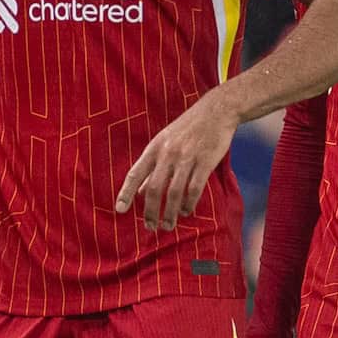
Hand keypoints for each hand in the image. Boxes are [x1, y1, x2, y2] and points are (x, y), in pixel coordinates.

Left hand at [114, 95, 239, 230]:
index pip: (135, 173)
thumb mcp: (164, 141)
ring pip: (174, 192)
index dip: (126, 193)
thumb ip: (152, 166)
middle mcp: (168, 153)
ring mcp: (187, 157)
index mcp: (155, 148)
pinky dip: (189, 203)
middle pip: (154, 189)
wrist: (216, 110)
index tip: (120, 210)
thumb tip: (139, 192)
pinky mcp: (205, 161)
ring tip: (168, 225)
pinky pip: (194, 188)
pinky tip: (186, 211)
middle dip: (151, 211)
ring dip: (170, 213)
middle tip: (151, 226)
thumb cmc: (188, 128)